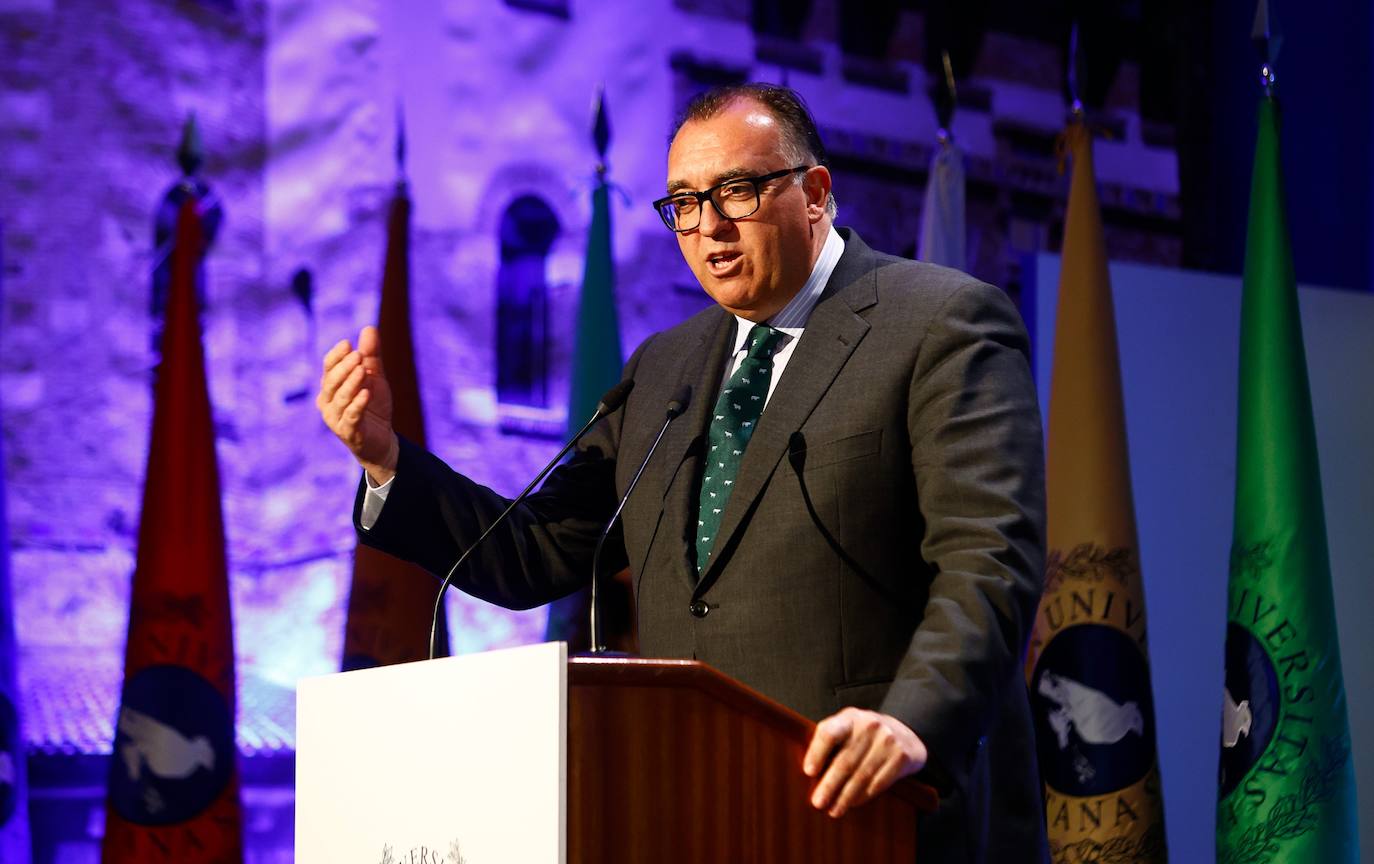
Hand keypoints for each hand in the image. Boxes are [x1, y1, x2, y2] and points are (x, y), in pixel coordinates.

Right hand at [317, 326, 397, 483]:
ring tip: (363, 370)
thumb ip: (371, 355)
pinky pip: (351, 416)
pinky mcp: (348, 432)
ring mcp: (335, 418)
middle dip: (344, 367)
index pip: (328, 367)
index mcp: (330, 386)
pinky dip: (358, 404)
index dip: (336, 355)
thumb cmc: (373, 406)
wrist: (382, 439)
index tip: (348, 343)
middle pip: (331, 381)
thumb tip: (369, 328)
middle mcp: (327, 402)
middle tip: (358, 355)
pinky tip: (366, 393)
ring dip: (351, 382)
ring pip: (340, 397)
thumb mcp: (374, 377)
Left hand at [802, 708, 927, 818]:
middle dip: (829, 785)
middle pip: (845, 761)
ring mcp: (887, 741)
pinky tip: (853, 804)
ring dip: (845, 797)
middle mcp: (870, 726)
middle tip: (818, 802)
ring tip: (834, 810)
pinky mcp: (901, 757)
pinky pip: (879, 782)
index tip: (808, 772)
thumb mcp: (849, 727)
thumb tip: (809, 772)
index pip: (829, 733)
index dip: (817, 753)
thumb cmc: (865, 735)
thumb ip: (830, 741)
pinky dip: (863, 796)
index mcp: (850, 718)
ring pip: (862, 775)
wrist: (905, 735)